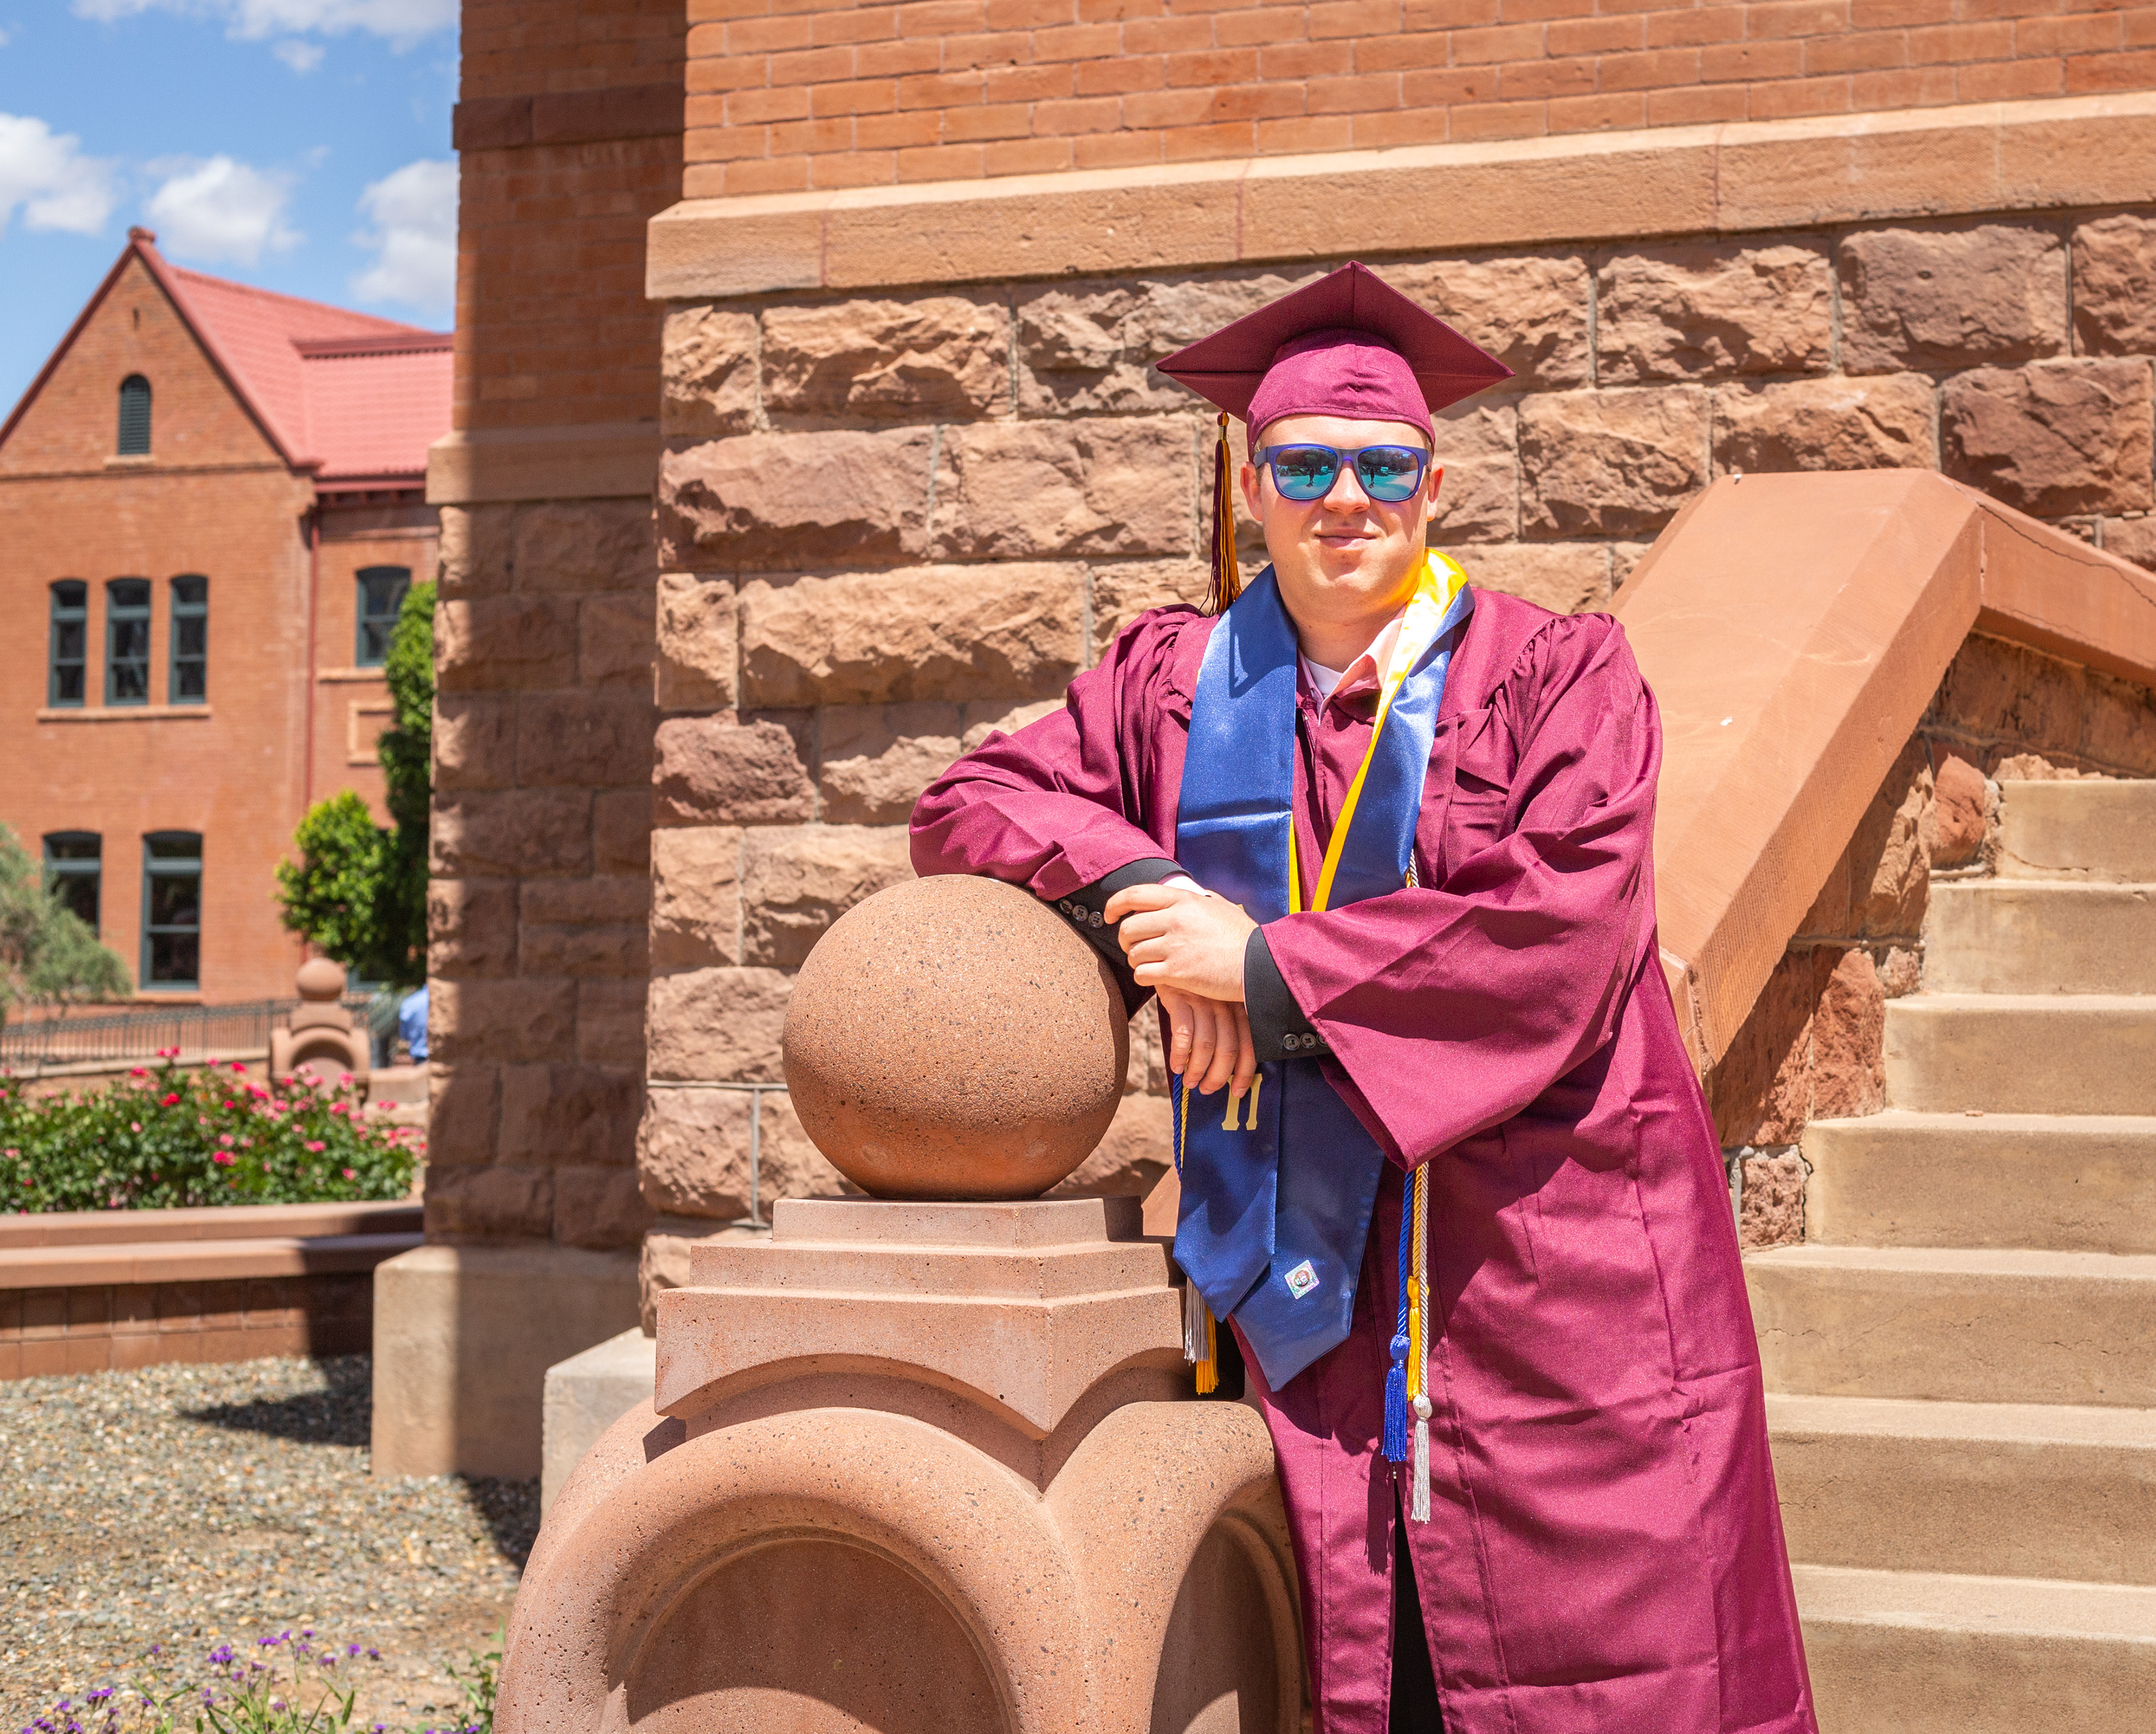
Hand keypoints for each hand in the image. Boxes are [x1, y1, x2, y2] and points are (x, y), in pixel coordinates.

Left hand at [1105, 881, 1256, 1002]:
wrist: (1261, 964)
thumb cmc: (1243, 937)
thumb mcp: (1220, 907)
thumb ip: (1197, 900)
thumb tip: (1182, 895)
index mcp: (1184, 900)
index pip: (1135, 894)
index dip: (1115, 904)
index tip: (1109, 914)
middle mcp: (1176, 919)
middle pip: (1128, 927)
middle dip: (1125, 940)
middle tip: (1134, 948)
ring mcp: (1175, 946)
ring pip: (1133, 953)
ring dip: (1137, 961)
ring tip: (1151, 964)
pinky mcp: (1178, 972)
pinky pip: (1142, 974)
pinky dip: (1144, 977)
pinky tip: (1157, 978)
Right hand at [1156, 985, 1256, 1101]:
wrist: (1172, 958)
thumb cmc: (1196, 988)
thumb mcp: (1218, 1001)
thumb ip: (1226, 1027)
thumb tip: (1226, 1068)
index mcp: (1239, 1006)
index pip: (1249, 1045)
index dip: (1244, 1073)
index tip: (1237, 1091)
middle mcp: (1224, 1003)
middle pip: (1228, 1049)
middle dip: (1217, 1076)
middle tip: (1206, 1089)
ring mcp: (1203, 1000)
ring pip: (1206, 1045)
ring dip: (1197, 1070)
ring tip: (1189, 1081)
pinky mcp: (1180, 998)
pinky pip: (1183, 1034)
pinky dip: (1180, 1055)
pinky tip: (1176, 1065)